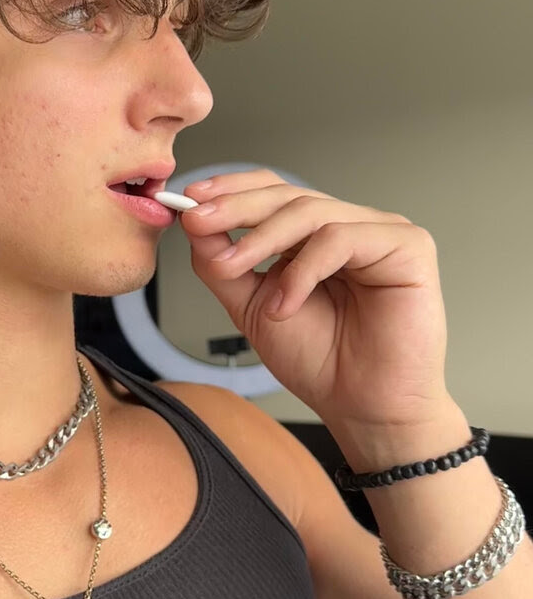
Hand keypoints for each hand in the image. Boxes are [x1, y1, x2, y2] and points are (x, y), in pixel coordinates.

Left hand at [178, 169, 450, 431]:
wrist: (361, 409)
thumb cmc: (319, 360)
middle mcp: (347, 225)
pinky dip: (303, 270)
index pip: (272, 191)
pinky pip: (342, 239)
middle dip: (235, 207)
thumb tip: (193, 221)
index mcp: (313, 235)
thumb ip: (221, 263)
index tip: (190, 199)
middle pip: (287, 194)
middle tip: (198, 220)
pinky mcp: (408, 247)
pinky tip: (284, 304)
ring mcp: (379, 232)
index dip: (231, 189)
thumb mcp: (250, 305)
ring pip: (310, 211)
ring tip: (232, 271)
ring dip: (260, 240)